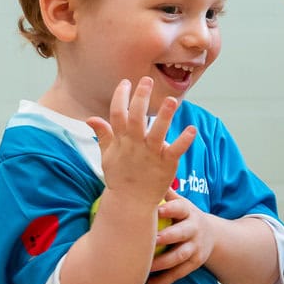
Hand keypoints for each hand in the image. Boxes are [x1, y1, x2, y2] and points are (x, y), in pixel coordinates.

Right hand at [85, 78, 196, 215]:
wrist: (131, 203)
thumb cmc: (120, 177)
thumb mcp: (107, 155)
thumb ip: (103, 135)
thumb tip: (91, 118)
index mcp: (121, 141)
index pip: (117, 114)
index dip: (121, 97)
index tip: (126, 82)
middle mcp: (135, 145)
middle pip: (136, 118)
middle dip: (140, 98)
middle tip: (146, 80)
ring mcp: (151, 154)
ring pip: (158, 132)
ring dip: (164, 116)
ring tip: (171, 100)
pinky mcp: (167, 164)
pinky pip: (176, 150)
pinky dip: (184, 140)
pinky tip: (192, 129)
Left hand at [147, 191, 214, 283]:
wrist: (211, 235)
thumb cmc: (185, 216)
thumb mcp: (180, 202)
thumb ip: (165, 193)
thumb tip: (143, 175)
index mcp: (189, 211)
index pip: (180, 208)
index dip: (169, 210)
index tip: (156, 210)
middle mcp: (194, 229)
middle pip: (182, 234)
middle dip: (166, 238)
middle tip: (149, 241)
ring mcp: (196, 247)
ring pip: (180, 256)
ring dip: (163, 262)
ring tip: (146, 266)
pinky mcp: (195, 263)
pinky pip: (180, 273)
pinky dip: (165, 279)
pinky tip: (149, 283)